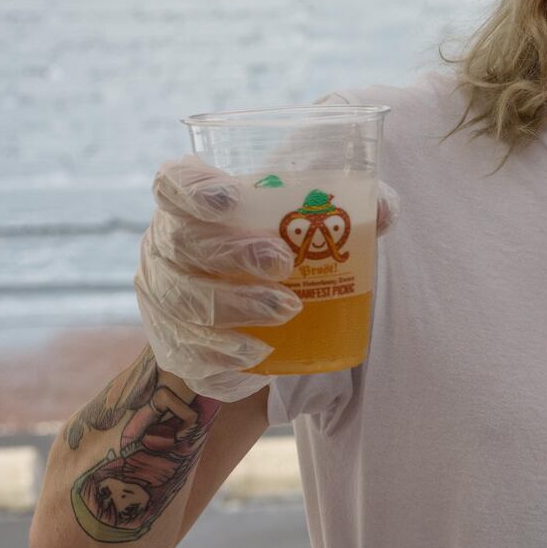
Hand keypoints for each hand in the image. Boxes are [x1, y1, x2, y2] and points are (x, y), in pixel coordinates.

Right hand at [135, 155, 399, 401]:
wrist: (249, 305)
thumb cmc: (280, 247)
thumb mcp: (309, 220)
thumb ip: (347, 208)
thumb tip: (384, 209)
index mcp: (191, 202)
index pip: (173, 182)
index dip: (193, 189)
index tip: (233, 198)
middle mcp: (166, 245)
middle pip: (181, 245)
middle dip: (232, 254)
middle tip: (282, 265)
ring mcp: (162, 298)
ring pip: (183, 305)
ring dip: (235, 309)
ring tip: (287, 312)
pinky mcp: (171, 345)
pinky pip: (187, 359)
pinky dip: (222, 364)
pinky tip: (257, 364)